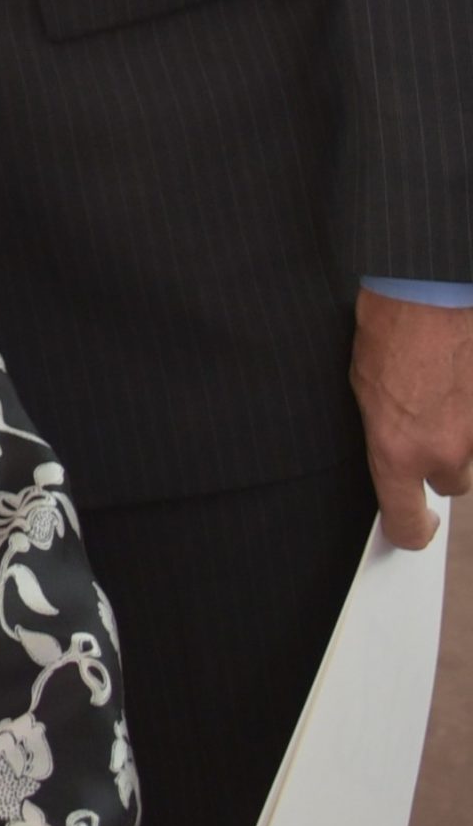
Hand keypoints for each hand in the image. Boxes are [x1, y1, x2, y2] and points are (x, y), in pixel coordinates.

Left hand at [351, 291, 472, 548]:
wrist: (429, 294)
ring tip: (439, 391)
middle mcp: (444, 453)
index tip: (410, 530)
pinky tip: (456, 381)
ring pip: (471, 455)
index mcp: (396, 451)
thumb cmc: (388, 332)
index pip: (407, 521)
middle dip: (437, 462)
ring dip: (459, 435)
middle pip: (448, 484)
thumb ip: (384, 434)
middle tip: (422, 424)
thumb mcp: (364, 389)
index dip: (409, 531)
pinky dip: (472, 412)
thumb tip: (395, 455)